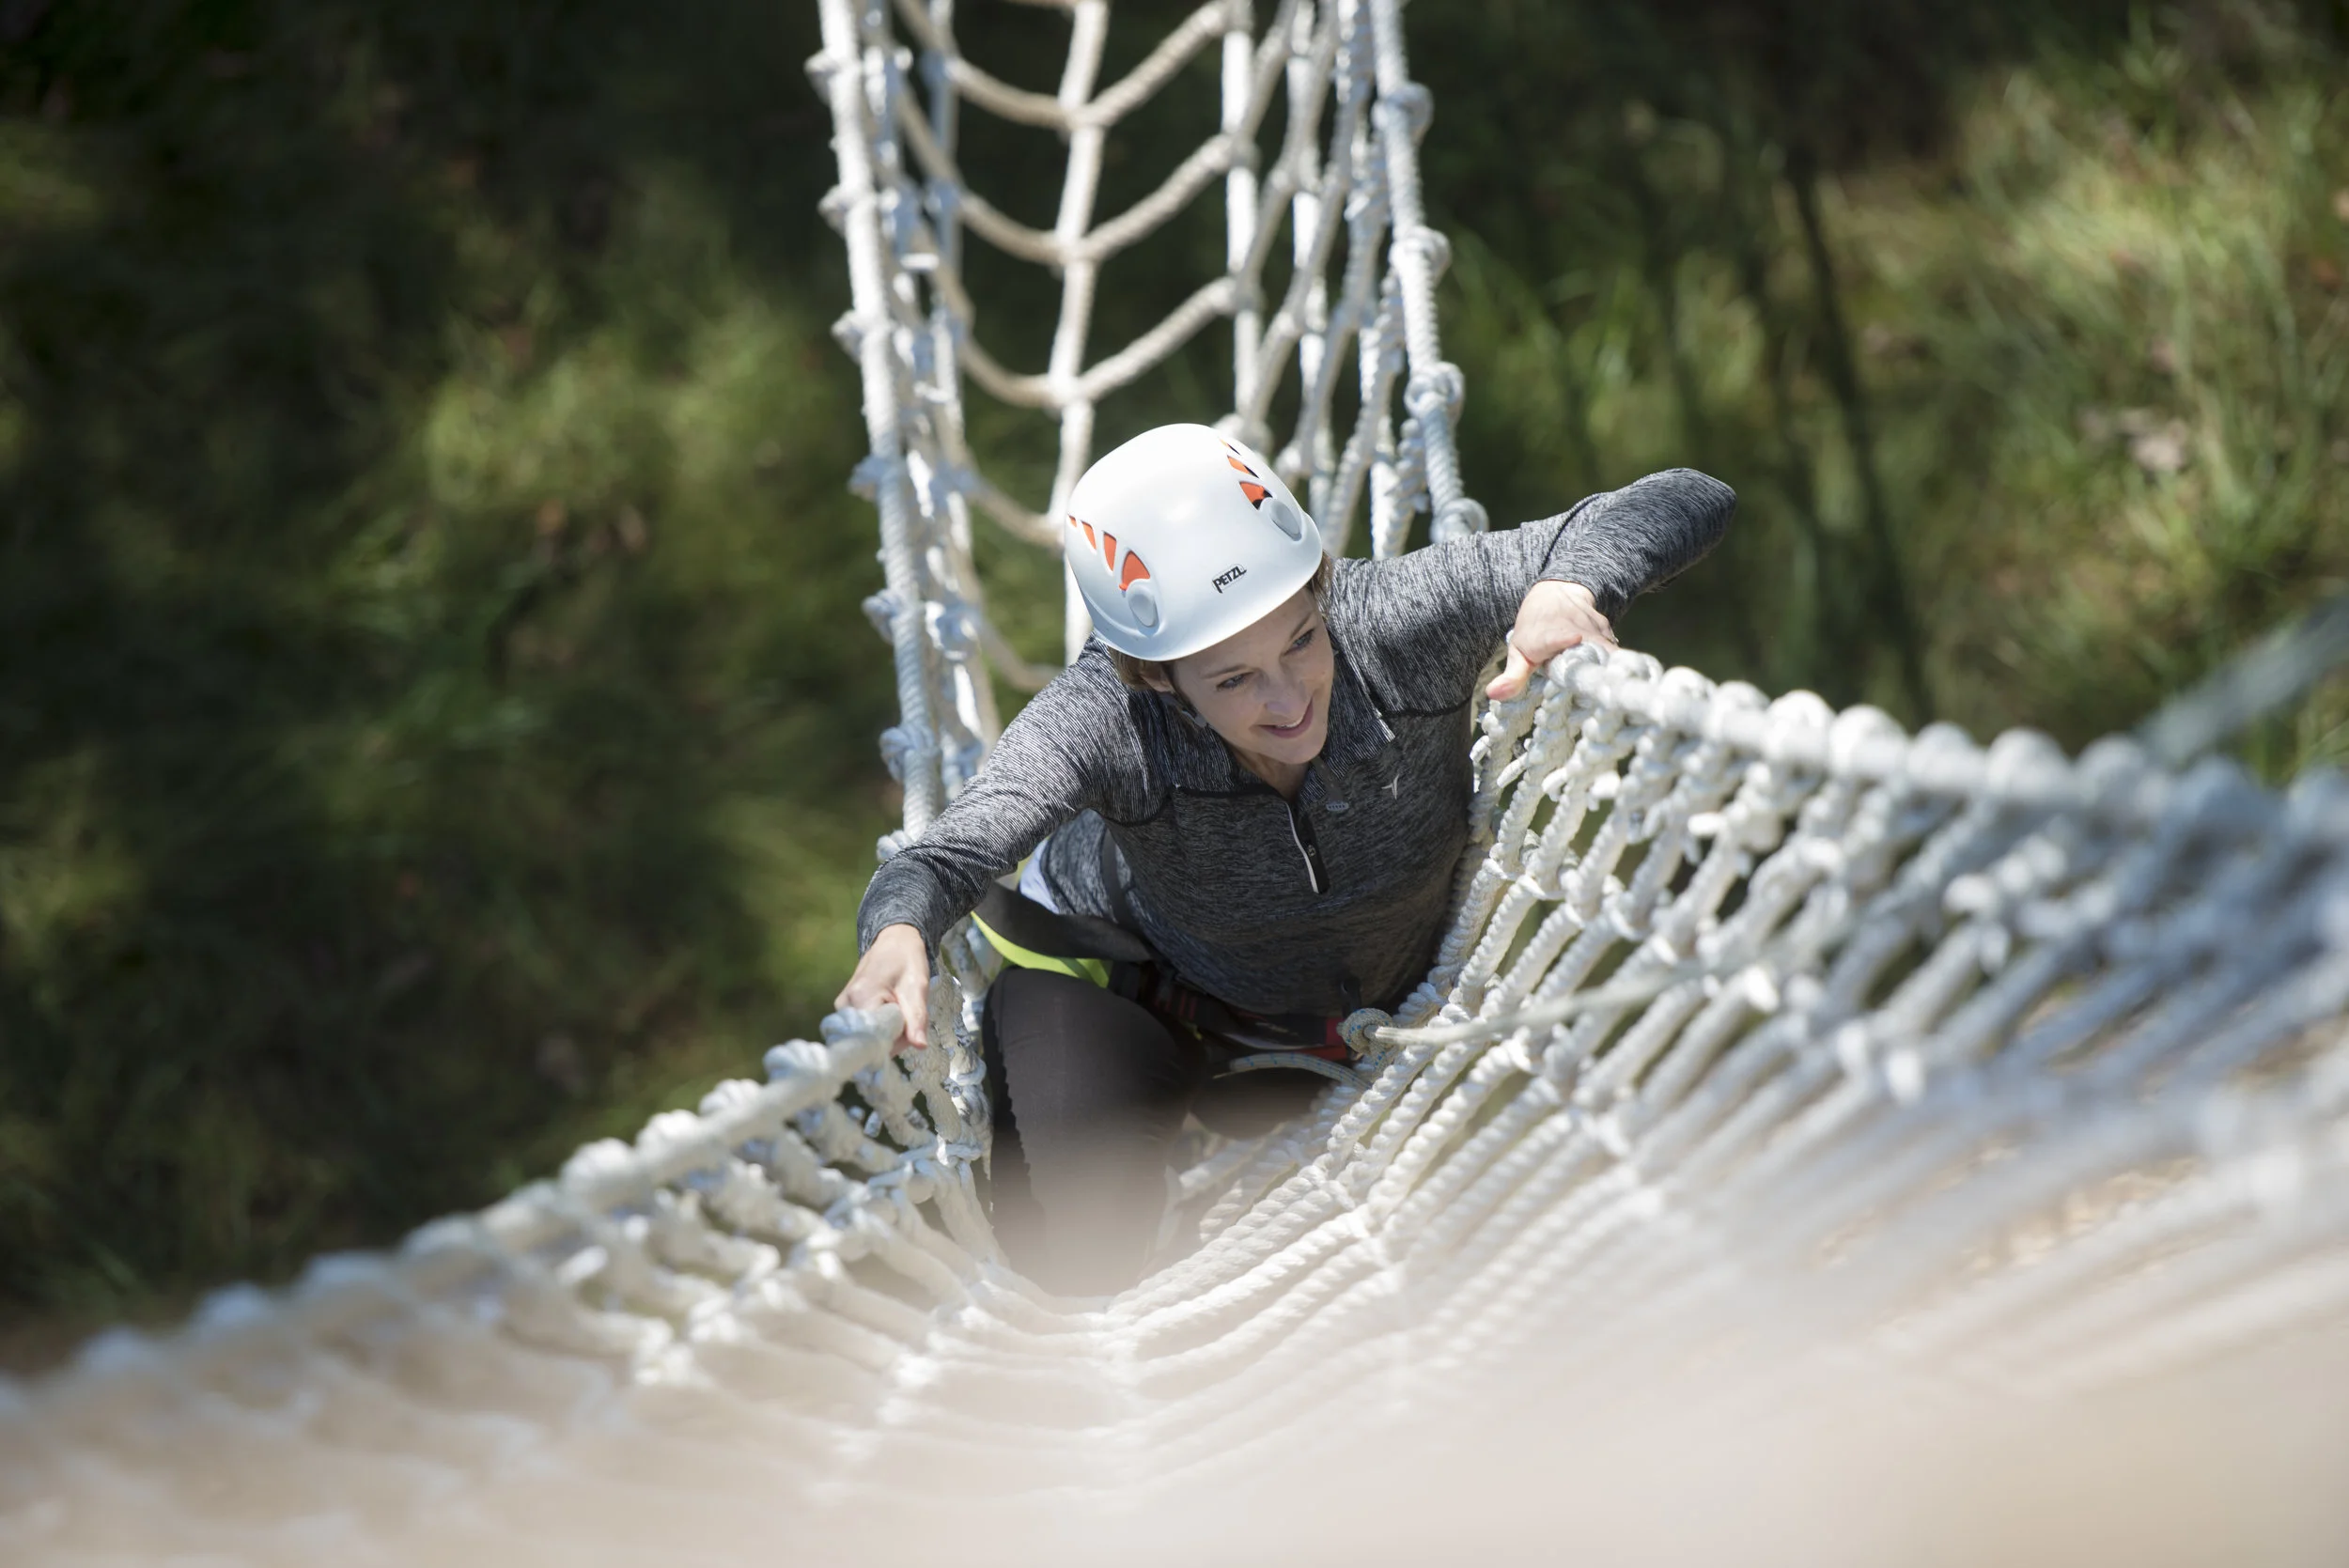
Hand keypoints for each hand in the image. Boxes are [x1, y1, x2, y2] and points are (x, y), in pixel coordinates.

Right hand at [835, 923, 931, 1051]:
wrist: (894, 941)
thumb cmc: (906, 960)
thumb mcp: (917, 988)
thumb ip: (917, 1018)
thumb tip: (920, 1047)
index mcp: (860, 999)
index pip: (876, 1040)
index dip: (897, 1040)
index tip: (911, 1028)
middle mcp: (844, 1006)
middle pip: (872, 1040)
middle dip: (895, 1037)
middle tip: (909, 1015)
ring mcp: (843, 1008)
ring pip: (870, 1036)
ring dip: (891, 1031)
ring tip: (901, 1009)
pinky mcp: (845, 1009)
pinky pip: (866, 1029)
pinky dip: (883, 1026)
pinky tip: (892, 1011)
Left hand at [1487, 580, 1616, 700]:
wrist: (1556, 594)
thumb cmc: (1533, 631)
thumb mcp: (1519, 652)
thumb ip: (1512, 676)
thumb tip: (1493, 693)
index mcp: (1546, 635)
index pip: (1556, 635)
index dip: (1564, 637)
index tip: (1575, 638)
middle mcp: (1572, 628)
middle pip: (1590, 649)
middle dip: (1596, 667)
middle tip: (1601, 691)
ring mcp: (1592, 628)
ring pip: (1606, 651)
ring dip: (1607, 669)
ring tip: (1610, 689)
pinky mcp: (1607, 629)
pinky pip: (1614, 651)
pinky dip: (1613, 664)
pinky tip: (1612, 679)